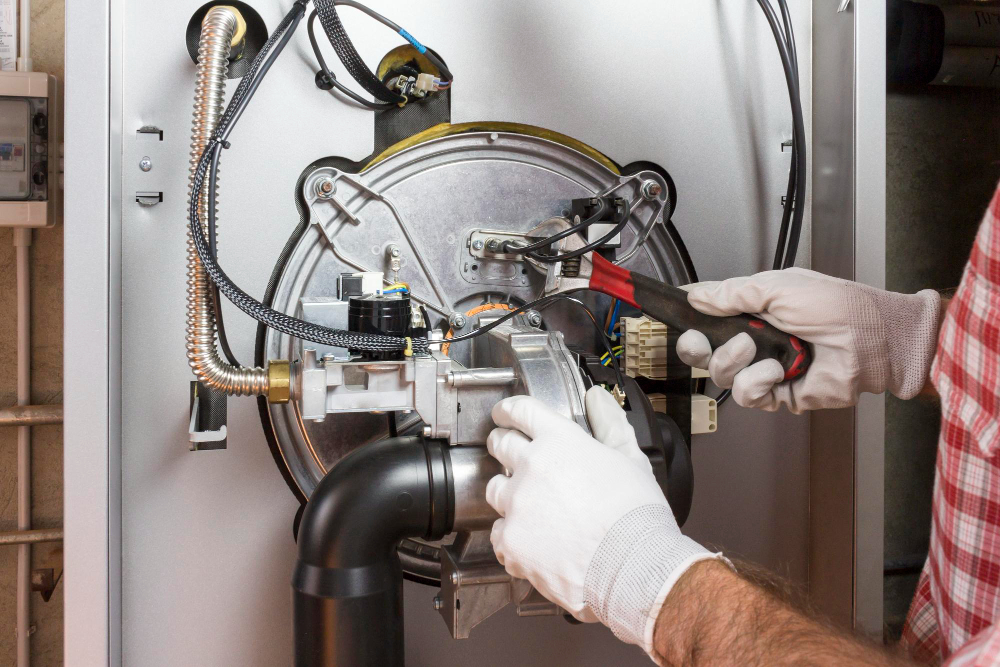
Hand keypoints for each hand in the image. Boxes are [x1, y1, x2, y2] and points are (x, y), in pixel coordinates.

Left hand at [485, 387, 719, 654]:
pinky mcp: (511, 540)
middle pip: (499, 444)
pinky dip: (512, 536)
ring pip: (495, 488)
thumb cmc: (636, 517)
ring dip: (508, 492)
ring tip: (531, 506)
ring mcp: (517, 504)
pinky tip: (533, 540)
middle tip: (512, 455)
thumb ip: (611, 425)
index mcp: (560, 441)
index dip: (508, 410)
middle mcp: (531, 467)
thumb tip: (599, 400)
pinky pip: (499, 532)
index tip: (504, 415)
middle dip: (503, 445)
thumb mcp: (631, 460)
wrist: (633, 568)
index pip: (520, 410)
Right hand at [677, 268, 940, 412]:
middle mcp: (755, 339)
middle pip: (703, 351)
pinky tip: (776, 369)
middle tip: (701, 339)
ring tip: (755, 348)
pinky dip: (757, 382)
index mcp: (753, 310)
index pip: (708, 314)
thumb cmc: (839, 307)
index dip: (689, 317)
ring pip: (721, 374)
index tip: (675, 314)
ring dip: (732, 360)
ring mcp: (764, 367)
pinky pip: (747, 395)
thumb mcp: (779, 287)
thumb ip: (733, 292)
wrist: (874, 340)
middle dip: (695, 346)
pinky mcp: (777, 393)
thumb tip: (696, 295)